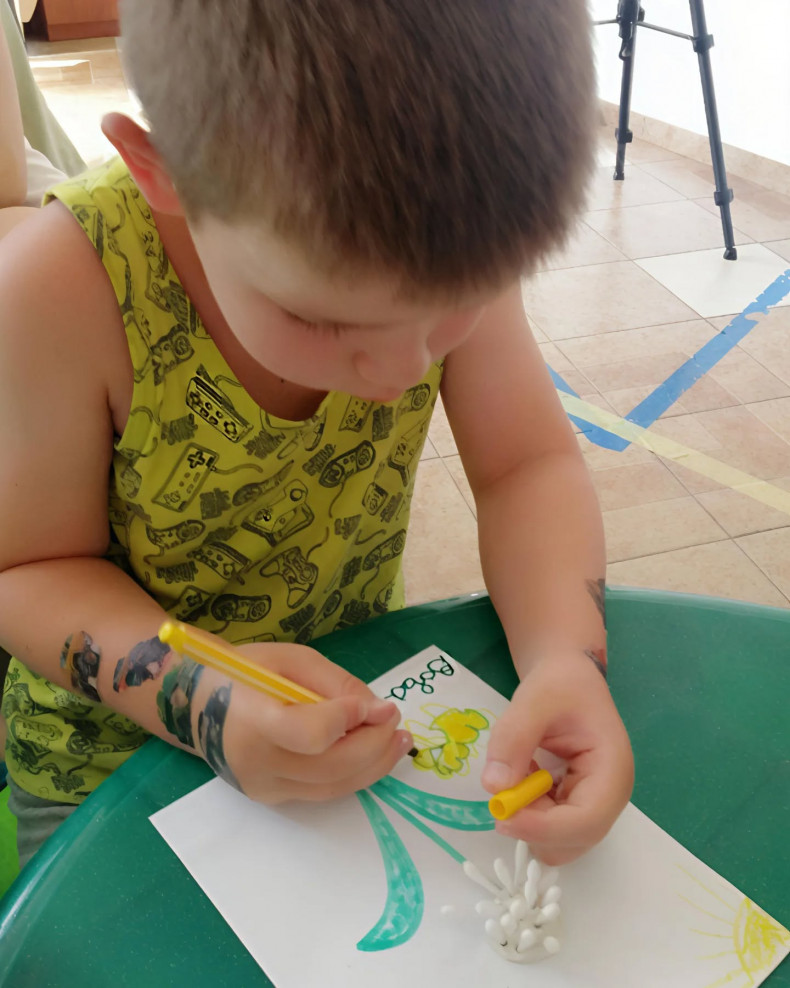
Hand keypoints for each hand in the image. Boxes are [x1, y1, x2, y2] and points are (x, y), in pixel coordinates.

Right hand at [206, 642, 413, 802]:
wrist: (192, 704)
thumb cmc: (242, 672)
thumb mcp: (289, 659)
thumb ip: (335, 683)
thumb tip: (379, 710)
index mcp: (253, 720)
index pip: (309, 734)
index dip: (349, 721)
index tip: (377, 705)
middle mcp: (256, 763)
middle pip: (330, 767)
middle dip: (375, 746)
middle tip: (397, 722)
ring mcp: (263, 786)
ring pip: (332, 787)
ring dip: (374, 766)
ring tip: (398, 741)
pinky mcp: (270, 797)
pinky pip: (321, 791)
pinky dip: (352, 773)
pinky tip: (371, 753)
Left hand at [481, 649, 632, 864]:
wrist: (568, 677)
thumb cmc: (560, 684)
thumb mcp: (533, 700)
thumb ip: (513, 740)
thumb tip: (495, 787)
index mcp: (612, 770)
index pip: (586, 821)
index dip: (543, 828)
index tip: (502, 815)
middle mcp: (609, 797)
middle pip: (573, 840)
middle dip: (533, 826)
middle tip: (503, 792)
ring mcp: (593, 804)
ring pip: (559, 841)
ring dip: (529, 820)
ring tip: (519, 773)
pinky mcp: (575, 805)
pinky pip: (550, 828)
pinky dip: (529, 813)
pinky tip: (524, 777)